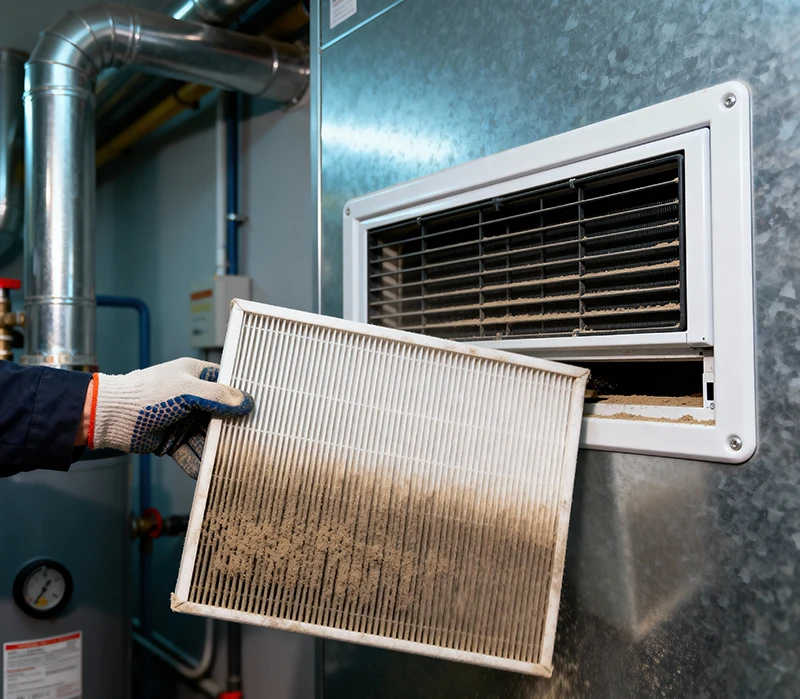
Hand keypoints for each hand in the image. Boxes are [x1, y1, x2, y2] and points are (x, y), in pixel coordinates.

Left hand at [87, 358, 253, 477]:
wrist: (112, 417)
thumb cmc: (147, 394)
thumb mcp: (187, 390)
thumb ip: (218, 396)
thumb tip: (246, 402)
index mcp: (197, 376)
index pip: (227, 385)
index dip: (242, 397)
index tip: (259, 410)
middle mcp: (193, 398)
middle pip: (221, 416)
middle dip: (232, 430)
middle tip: (250, 441)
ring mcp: (184, 420)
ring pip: (207, 437)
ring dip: (216, 450)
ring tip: (233, 463)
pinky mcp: (173, 440)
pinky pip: (191, 453)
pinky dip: (198, 464)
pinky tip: (208, 474)